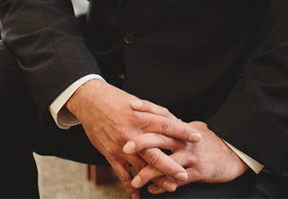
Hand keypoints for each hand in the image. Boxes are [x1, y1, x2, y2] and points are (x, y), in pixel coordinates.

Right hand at [65, 80, 201, 198]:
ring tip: (172, 188)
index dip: (182, 131)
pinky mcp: (110, 154)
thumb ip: (152, 114)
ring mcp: (121, 145)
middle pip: (154, 152)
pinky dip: (131, 187)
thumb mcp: (136, 102)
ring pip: (141, 166)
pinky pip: (122, 174)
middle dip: (171, 165)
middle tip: (185, 174)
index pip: (165, 125)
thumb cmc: (115, 99)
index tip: (196, 137)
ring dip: (157, 179)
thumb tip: (171, 123)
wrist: (90, 101)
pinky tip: (138, 196)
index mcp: (140, 116)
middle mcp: (132, 132)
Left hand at [124, 103, 247, 193]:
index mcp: (182, 127)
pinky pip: (177, 180)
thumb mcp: (194, 129)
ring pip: (166, 163)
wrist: (235, 153)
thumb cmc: (212, 141)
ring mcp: (191, 155)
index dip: (148, 108)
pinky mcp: (197, 171)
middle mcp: (185, 139)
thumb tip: (164, 122)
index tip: (131, 105)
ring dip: (149, 172)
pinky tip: (152, 191)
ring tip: (136, 180)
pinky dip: (163, 186)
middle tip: (125, 146)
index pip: (162, 113)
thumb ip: (177, 128)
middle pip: (160, 137)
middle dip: (141, 142)